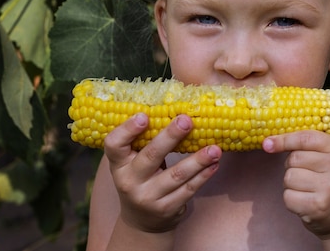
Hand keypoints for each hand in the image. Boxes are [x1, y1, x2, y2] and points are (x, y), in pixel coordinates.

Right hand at [104, 113, 221, 233]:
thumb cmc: (141, 178)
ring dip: (198, 160)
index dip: (127, 130)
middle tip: (187, 120)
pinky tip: (214, 163)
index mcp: (119, 164)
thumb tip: (175, 108)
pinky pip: (189, 189)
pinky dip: (204, 175)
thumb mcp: (132, 162)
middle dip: (170, 137)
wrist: (142, 221)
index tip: (144, 115)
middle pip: (150, 156)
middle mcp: (129, 181)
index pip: (113, 145)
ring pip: (176, 175)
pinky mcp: (167, 208)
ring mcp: (148, 197)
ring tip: (215, 148)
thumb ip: (145, 140)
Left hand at [262, 131, 329, 239]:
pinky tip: (307, 202)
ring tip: (309, 190)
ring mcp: (329, 187)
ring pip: (289, 177)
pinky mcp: (318, 206)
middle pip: (294, 158)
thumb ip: (305, 145)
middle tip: (309, 176)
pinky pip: (288, 196)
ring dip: (292, 185)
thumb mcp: (329, 157)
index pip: (306, 138)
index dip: (284, 139)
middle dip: (293, 167)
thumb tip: (267, 143)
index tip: (267, 143)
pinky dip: (292, 200)